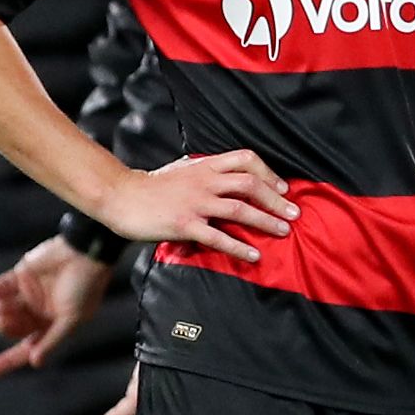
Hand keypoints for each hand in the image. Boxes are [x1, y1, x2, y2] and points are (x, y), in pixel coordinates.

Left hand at [0, 236, 115, 376]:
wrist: (84, 253)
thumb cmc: (85, 289)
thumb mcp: (72, 319)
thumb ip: (53, 340)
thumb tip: (35, 363)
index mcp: (52, 326)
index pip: (28, 348)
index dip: (8, 360)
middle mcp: (38, 312)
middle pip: (13, 329)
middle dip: (6, 328)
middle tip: (1, 322)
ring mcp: (29, 293)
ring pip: (6, 309)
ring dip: (2, 311)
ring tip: (2, 306)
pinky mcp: (21, 275)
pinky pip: (2, 287)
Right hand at [89, 151, 295, 254]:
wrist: (120, 196)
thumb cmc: (151, 185)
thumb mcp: (182, 168)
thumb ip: (205, 170)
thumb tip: (226, 173)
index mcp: (204, 165)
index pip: (245, 159)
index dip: (268, 173)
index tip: (282, 188)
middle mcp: (204, 181)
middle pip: (249, 185)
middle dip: (276, 200)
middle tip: (294, 213)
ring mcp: (195, 203)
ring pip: (239, 210)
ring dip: (265, 221)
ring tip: (284, 232)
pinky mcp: (185, 225)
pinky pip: (218, 237)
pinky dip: (239, 247)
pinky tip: (254, 255)